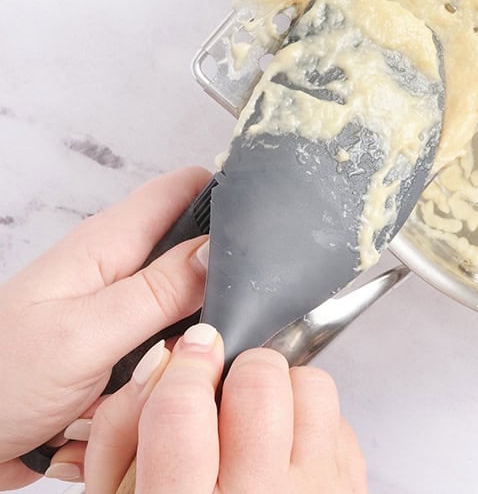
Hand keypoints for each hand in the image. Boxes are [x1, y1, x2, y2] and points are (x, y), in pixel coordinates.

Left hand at [0, 167, 210, 488]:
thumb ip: (159, 290)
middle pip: (199, 262)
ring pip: (188, 322)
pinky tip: (151, 408)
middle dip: (220, 296)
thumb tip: (225, 249)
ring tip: (168, 381)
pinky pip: (165, 367)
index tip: (272, 224)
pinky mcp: (113, 363)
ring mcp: (116, 320)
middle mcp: (116, 276)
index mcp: (109, 246)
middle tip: (216, 333)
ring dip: (189, 354)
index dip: (230, 194)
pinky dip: (166, 387)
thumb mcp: (85, 333)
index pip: (186, 189)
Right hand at [84, 326, 367, 492]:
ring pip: (312, 388)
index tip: (190, 356)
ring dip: (284, 390)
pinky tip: (284, 451)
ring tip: (259, 419)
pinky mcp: (349, 490)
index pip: (182, 409)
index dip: (183, 369)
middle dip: (240, 371)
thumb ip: (123, 428)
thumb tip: (167, 359)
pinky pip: (340, 421)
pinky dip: (311, 423)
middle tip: (225, 392)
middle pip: (260, 384)